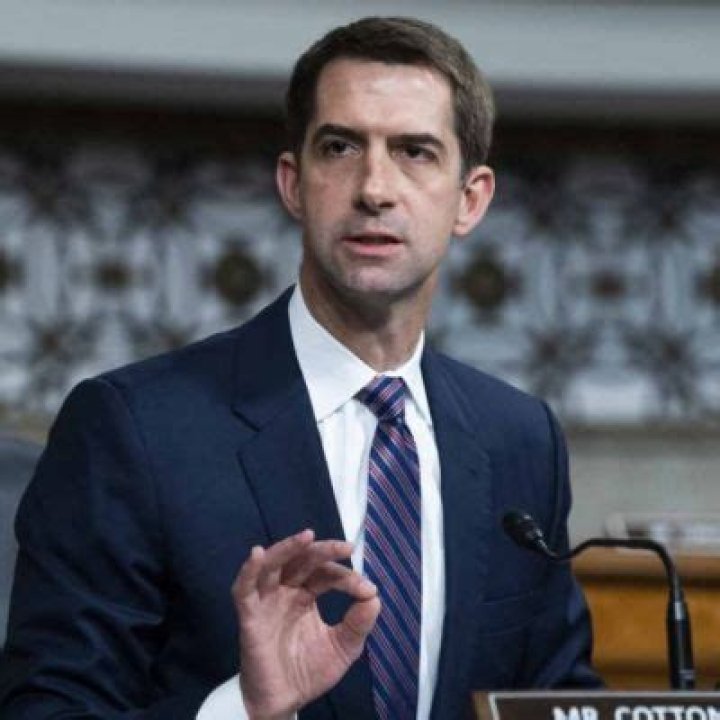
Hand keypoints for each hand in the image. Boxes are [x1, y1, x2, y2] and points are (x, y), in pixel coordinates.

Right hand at [231, 529, 380, 719]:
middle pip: (301, 561)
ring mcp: (266, 602)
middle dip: (323, 551)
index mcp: (306, 596)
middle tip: (345, 547)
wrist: (284, 703)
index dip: (346, 577)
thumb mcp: (344, 647)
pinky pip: (243, 589)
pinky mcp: (249, 617)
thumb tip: (374, 597)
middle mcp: (285, 592)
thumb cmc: (308, 672)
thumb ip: (359, 623)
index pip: (325, 574)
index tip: (367, 590)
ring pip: (273, 565)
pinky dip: (249, 570)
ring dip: (288, 548)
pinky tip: (258, 554)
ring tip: (307, 536)